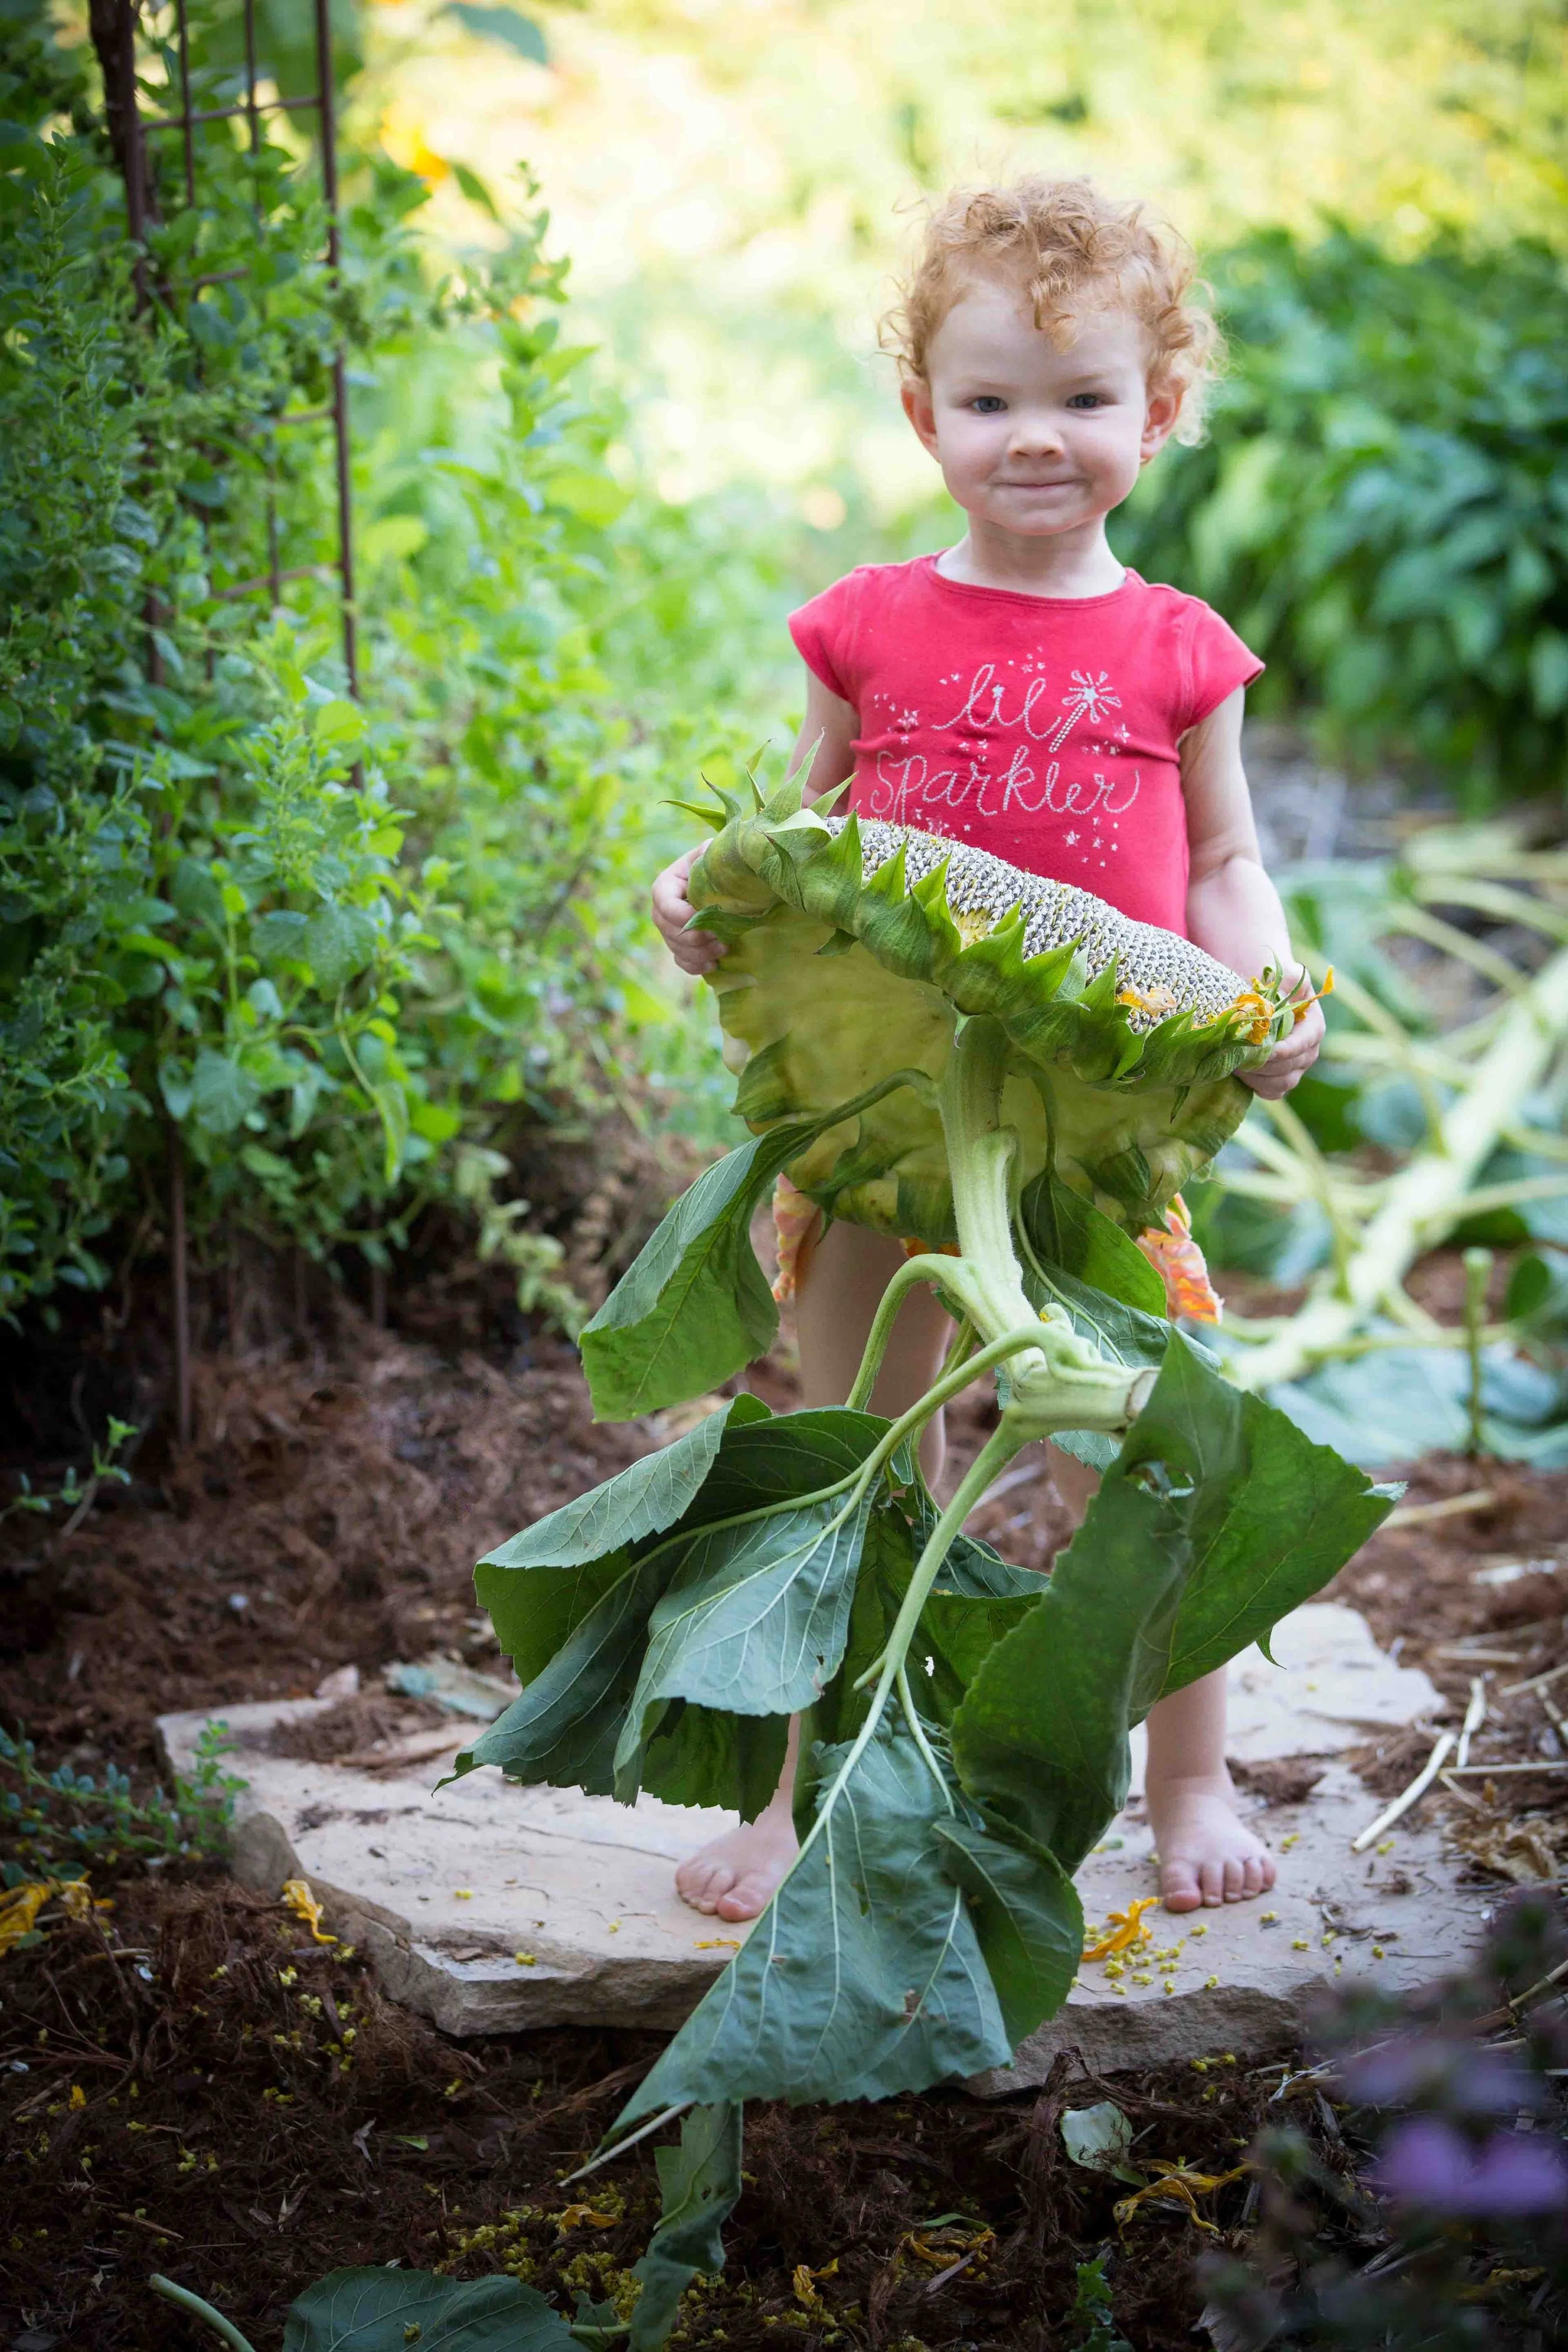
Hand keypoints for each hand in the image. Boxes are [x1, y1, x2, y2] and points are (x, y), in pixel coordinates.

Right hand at [652, 845, 725, 976]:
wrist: (723, 885)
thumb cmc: (715, 868)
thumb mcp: (710, 856)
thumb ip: (709, 853)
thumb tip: (711, 848)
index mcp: (665, 886)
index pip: (664, 904)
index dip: (682, 916)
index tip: (706, 919)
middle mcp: (661, 911)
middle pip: (668, 930)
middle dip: (696, 938)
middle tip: (722, 937)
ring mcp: (669, 931)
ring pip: (677, 948)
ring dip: (701, 953)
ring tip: (725, 948)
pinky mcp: (680, 947)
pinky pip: (682, 962)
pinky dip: (697, 966)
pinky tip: (714, 964)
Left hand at [1239, 973, 1324, 1099]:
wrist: (1261, 1000)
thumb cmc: (1274, 985)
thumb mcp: (1284, 975)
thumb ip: (1289, 978)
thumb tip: (1285, 987)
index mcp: (1313, 1027)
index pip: (1305, 1043)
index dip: (1287, 1049)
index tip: (1268, 1050)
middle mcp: (1308, 1051)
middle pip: (1290, 1066)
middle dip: (1263, 1062)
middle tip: (1238, 1053)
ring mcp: (1295, 1068)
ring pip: (1281, 1082)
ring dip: (1257, 1075)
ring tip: (1236, 1062)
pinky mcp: (1280, 1080)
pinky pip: (1272, 1092)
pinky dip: (1256, 1086)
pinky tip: (1241, 1073)